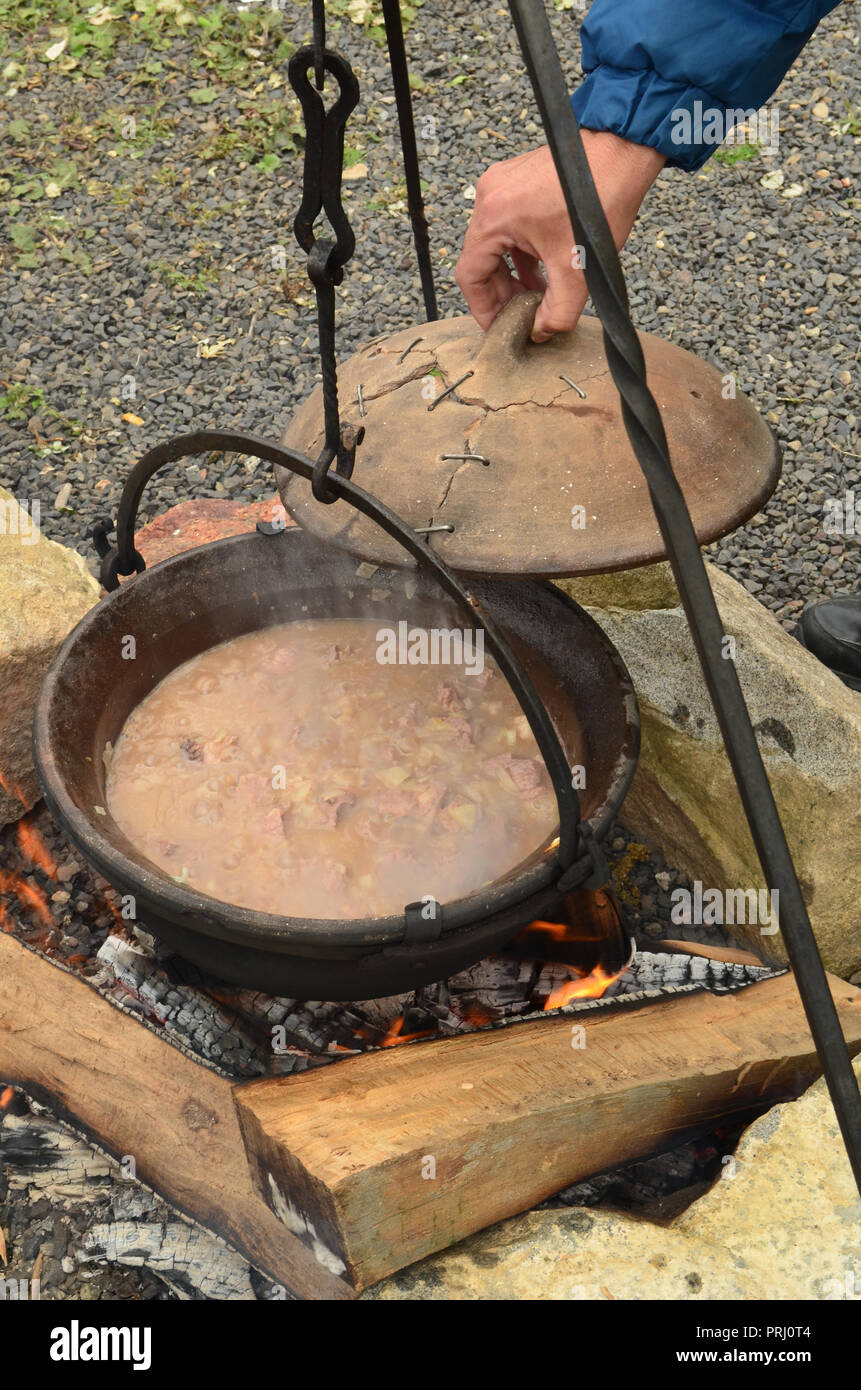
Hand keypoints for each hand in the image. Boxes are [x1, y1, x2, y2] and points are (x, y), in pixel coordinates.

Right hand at [455, 134, 665, 340]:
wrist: (622, 151)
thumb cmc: (600, 197)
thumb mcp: (577, 270)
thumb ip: (557, 312)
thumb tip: (541, 331)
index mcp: (494, 216)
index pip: (470, 275)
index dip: (483, 308)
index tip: (499, 327)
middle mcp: (490, 197)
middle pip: (480, 259)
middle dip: (501, 292)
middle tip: (521, 315)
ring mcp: (502, 185)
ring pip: (495, 244)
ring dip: (512, 273)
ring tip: (536, 296)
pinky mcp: (517, 181)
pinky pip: (508, 225)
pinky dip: (521, 251)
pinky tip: (542, 269)